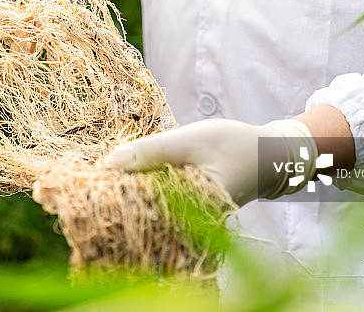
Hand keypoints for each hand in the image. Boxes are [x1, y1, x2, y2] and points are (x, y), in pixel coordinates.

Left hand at [105, 118, 320, 205]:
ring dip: (131, 192)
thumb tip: (110, 163)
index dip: (117, 193)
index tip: (95, 177)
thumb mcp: (191, 140)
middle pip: (143, 214)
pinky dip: (144, 190)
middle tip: (95, 176)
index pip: (143, 208)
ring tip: (109, 175)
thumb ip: (153, 151)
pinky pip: (158, 205)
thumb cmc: (233, 144)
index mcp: (193, 209)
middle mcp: (191, 223)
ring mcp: (189, 221)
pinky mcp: (187, 213)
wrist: (269, 155)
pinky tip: (130, 177)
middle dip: (120, 195)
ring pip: (149, 210)